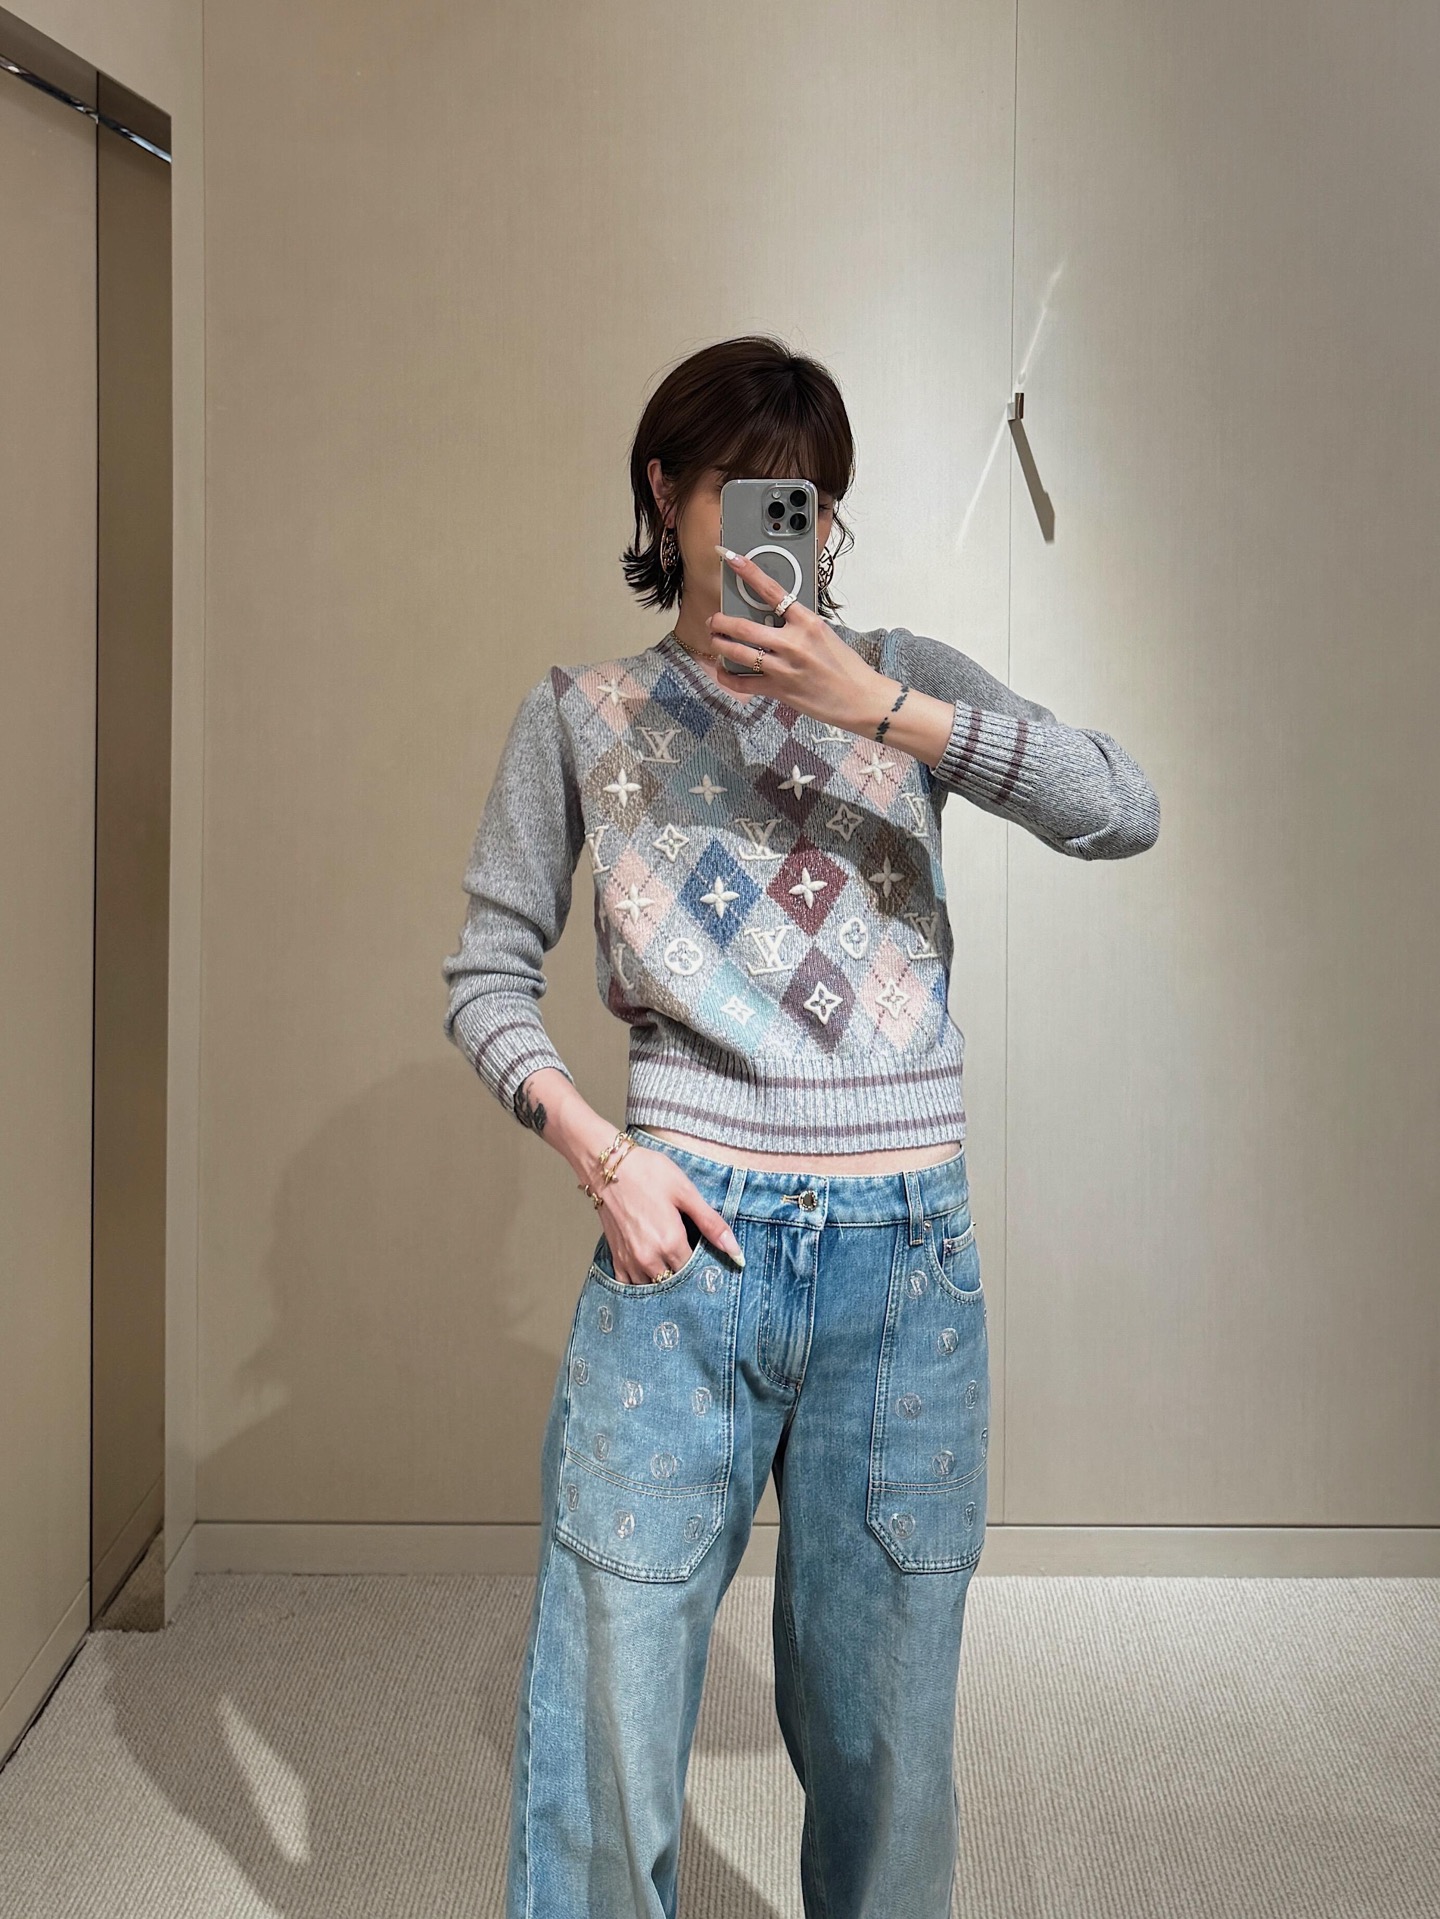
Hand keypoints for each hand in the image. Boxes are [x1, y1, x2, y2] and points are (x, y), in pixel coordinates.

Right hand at [597, 1143, 743, 1286]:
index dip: (705, 1268)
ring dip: (665, 1283)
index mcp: (670, 1242)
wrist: (607, 1166)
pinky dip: (641, 1285)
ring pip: (653, 1288)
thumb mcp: (685, 1192)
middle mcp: (649, 1258)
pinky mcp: (616, 1257)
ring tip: (674, 1268)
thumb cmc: (648, 1173)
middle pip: (675, 1284)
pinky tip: (651, 1275)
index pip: (696, 1272)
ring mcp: (630, 1260)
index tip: (710, 1261)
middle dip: (687, 1279)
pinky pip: (629, 1286)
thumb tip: (737, 1252)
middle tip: (693, 1264)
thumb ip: (711, 1224)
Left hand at [709, 545, 884, 732]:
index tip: (733, 559)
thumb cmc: (846, 667)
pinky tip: (723, 671)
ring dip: (720, 645)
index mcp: (807, 622)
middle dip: (722, 622)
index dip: (749, 572)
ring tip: (716, 641)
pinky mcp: (778, 689)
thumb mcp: (825, 634)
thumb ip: (799, 625)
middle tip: (715, 620)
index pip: (773, 591)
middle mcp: (793, 642)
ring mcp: (783, 667)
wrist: (860, 698)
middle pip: (744, 626)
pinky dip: (728, 676)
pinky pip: (742, 682)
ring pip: (738, 653)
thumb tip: (774, 619)